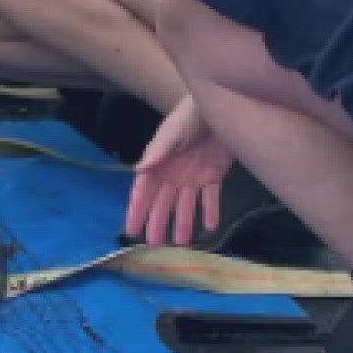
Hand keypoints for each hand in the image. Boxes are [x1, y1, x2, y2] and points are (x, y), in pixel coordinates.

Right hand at [125, 95, 235, 246]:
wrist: (220, 107)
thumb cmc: (190, 116)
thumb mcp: (172, 133)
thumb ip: (157, 152)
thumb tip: (139, 170)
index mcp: (158, 164)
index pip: (144, 192)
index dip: (137, 211)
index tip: (131, 230)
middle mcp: (172, 174)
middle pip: (162, 203)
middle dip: (157, 223)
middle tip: (154, 245)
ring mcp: (193, 176)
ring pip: (185, 204)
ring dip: (183, 222)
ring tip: (182, 243)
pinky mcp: (213, 175)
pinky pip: (211, 197)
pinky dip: (210, 211)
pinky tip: (210, 226)